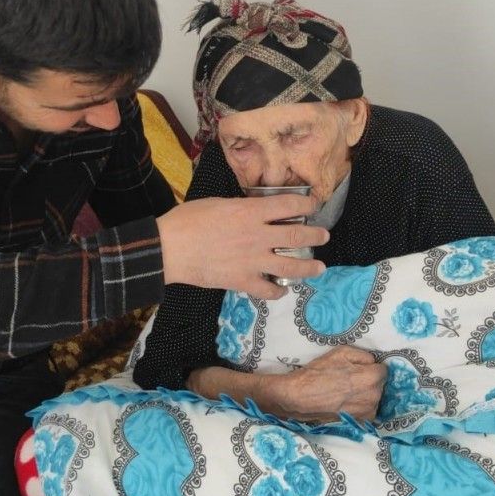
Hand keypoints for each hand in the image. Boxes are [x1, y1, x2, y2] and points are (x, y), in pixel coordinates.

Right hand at [157, 195, 328, 299]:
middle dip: (316, 235)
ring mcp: (253, 261)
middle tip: (324, 236)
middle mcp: (259, 236)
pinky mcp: (243, 281)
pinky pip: (268, 290)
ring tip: (319, 267)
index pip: (289, 204)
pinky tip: (281, 290)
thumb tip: (257, 211)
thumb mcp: (219, 203)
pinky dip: (278, 292)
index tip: (314, 203)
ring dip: (309, 267)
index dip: (307, 203)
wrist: (170, 248)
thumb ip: (242, 208)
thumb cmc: (188, 220)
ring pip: (292, 267)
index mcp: (251, 212)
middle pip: (298, 236)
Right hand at [269, 346, 386, 421]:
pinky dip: (360, 407)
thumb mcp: (341, 352)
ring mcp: (368, 412)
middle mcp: (374, 397)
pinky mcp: (360, 423)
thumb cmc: (319, 372)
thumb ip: (363, 355)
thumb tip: (372, 362)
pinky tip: (346, 403)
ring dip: (366, 395)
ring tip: (346, 393)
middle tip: (350, 380)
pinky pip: (367, 411)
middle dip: (369, 381)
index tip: (359, 369)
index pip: (383, 370)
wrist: (299, 398)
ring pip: (374, 399)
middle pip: (379, 385)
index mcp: (371, 378)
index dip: (370, 368)